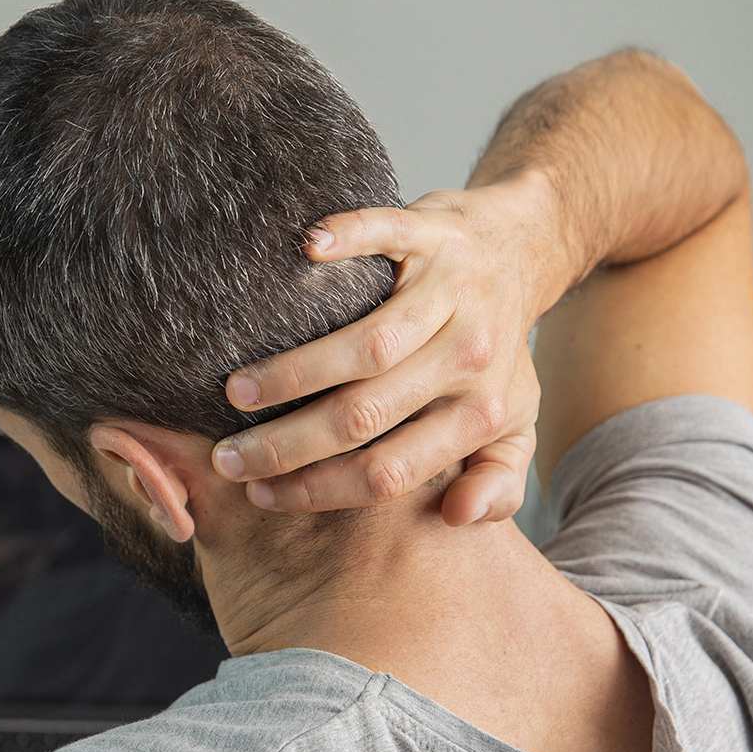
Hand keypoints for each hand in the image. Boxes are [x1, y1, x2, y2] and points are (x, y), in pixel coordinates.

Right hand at [211, 174, 561, 524]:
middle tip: (227, 458)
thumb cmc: (498, 349)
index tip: (262, 495)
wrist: (525, 250)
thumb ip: (499, 482)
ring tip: (234, 392)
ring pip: (368, 345)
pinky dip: (349, 238)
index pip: (390, 471)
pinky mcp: (436, 232)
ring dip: (292, 371)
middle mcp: (469, 356)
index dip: (320, 489)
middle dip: (286, 444)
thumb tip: (459, 518)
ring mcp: (453, 291)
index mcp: (482, 413)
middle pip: (364, 415)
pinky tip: (303, 250)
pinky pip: (389, 234)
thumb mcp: (514, 425)